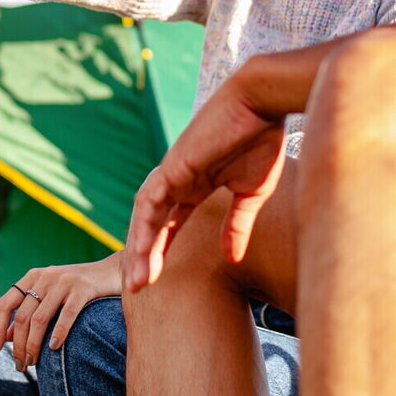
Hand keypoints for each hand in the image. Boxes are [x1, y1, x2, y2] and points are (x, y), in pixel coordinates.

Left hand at [0, 253, 122, 369]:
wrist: (112, 270)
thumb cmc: (77, 288)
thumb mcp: (49, 295)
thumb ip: (28, 313)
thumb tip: (7, 337)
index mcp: (32, 277)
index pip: (5, 303)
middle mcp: (45, 278)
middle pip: (22, 316)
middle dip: (18, 345)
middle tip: (20, 366)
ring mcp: (63, 282)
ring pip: (40, 318)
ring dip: (33, 345)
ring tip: (33, 363)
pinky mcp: (83, 289)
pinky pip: (66, 314)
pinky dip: (58, 333)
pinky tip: (54, 348)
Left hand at [123, 76, 286, 293]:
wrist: (260, 105)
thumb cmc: (260, 142)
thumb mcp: (250, 193)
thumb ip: (236, 224)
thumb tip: (230, 257)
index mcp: (193, 186)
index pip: (168, 224)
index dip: (159, 251)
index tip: (153, 282)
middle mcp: (176, 180)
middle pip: (151, 223)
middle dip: (143, 257)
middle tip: (135, 290)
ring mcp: (172, 171)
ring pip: (146, 215)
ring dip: (140, 248)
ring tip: (138, 280)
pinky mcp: (174, 165)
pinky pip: (153, 199)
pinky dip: (147, 224)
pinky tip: (143, 249)